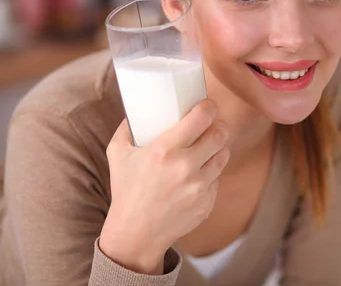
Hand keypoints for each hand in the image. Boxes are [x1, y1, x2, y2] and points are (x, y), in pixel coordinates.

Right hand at [99, 99, 229, 273]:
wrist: (135, 234)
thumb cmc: (126, 190)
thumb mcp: (117, 153)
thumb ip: (126, 127)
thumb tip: (136, 108)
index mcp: (164, 151)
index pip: (201, 118)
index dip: (209, 107)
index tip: (208, 105)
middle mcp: (185, 167)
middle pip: (219, 134)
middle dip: (218, 125)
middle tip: (212, 124)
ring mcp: (199, 187)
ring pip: (223, 155)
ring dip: (218, 147)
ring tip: (209, 146)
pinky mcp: (207, 202)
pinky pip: (217, 178)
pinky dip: (211, 172)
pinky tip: (199, 173)